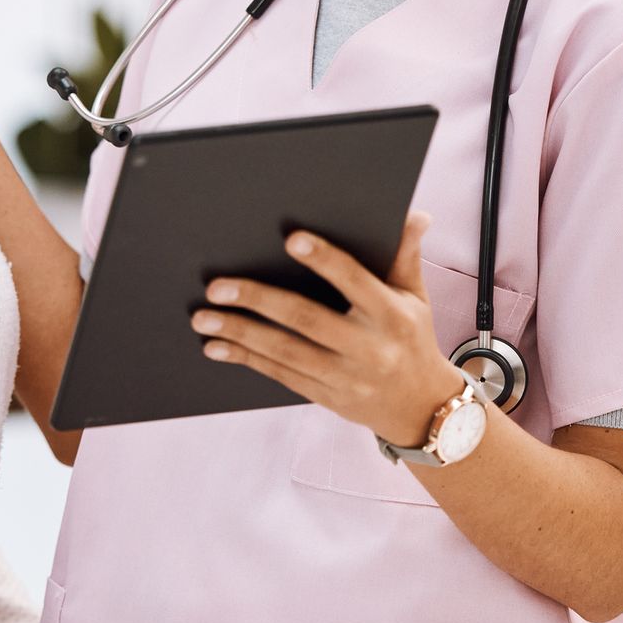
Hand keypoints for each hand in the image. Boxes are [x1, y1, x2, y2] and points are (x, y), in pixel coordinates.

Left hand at [188, 210, 463, 447]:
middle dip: (258, 300)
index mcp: (390, 316)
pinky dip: (245, 358)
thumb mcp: (414, 297)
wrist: (420, 408)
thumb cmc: (411, 338)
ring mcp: (344, 377)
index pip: (356, 282)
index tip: (291, 239)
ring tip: (202, 318)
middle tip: (216, 286)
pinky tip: (216, 346)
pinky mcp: (325, 396)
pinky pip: (280, 374)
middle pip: (306, 320)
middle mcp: (368, 348)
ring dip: (239, 333)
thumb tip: (415, 214)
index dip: (325, 260)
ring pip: (285, 351)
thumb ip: (404, 256)